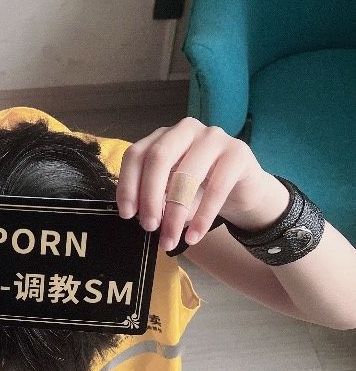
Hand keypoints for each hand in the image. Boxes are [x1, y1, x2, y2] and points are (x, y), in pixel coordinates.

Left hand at [116, 117, 271, 250]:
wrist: (242, 190)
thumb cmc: (199, 190)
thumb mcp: (170, 194)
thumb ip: (156, 199)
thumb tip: (146, 216)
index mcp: (163, 137)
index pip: (136, 154)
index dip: (128, 184)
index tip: (127, 214)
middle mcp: (186, 130)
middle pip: (158, 158)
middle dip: (150, 196)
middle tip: (149, 227)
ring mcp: (214, 137)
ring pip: (186, 175)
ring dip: (175, 214)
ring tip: (169, 241)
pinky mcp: (238, 153)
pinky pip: (217, 187)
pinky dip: (203, 217)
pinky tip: (193, 238)